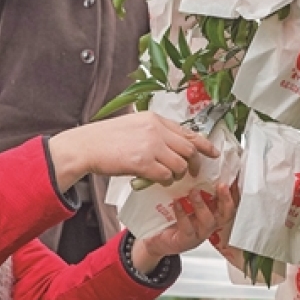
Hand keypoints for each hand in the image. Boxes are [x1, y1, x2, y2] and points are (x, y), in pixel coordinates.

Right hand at [48, 111, 218, 192]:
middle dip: (193, 163)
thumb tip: (171, 143)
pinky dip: (164, 180)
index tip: (213, 152)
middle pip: (188, 149)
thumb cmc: (106, 138)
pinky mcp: (142, 162)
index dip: (204, 144)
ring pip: (179, 164)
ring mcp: (150, 146)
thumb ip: (153, 131)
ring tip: (166, 176)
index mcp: (154, 119)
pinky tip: (156, 180)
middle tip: (190, 172)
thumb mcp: (134, 124)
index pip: (188, 131)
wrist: (86, 146)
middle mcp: (155, 130)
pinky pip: (165, 175)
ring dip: (176, 174)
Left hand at [130, 181, 239, 274]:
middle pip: (226, 213)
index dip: (234, 191)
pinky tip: (178, 203)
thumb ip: (195, 186)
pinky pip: (188, 229)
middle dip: (226, 199)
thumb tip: (200, 163)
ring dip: (202, 205)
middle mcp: (209, 223)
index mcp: (212, 212)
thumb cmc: (171, 215)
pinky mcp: (185, 241)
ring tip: (194, 192)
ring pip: (208, 221)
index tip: (233, 177)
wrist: (154, 236)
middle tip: (222, 185)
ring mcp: (199, 233)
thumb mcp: (185, 197)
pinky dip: (183, 215)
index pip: (229, 202)